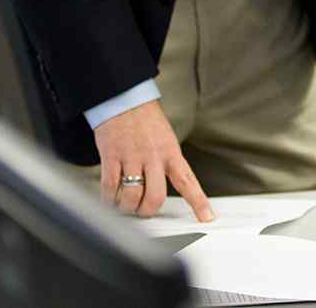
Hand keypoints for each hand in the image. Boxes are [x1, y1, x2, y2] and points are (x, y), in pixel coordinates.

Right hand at [94, 99, 213, 220]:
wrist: (124, 98)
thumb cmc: (146, 121)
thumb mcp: (166, 139)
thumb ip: (168, 164)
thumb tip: (166, 191)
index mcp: (171, 152)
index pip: (188, 182)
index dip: (198, 202)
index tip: (207, 218)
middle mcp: (154, 156)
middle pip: (155, 197)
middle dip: (147, 211)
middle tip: (142, 210)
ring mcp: (132, 157)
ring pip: (131, 197)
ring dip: (126, 207)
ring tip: (124, 204)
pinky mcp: (111, 156)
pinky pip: (109, 188)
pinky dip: (109, 199)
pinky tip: (109, 198)